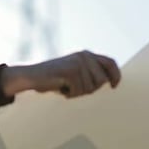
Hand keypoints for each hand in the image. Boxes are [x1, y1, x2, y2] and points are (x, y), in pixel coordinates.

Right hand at [1, 50, 120, 97]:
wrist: (32, 76)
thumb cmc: (55, 79)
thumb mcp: (76, 73)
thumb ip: (90, 74)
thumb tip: (108, 82)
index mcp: (87, 54)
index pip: (110, 63)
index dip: (115, 75)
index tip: (114, 86)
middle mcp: (85, 56)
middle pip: (101, 81)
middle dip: (89, 89)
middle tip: (73, 88)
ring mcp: (78, 63)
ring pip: (89, 88)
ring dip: (77, 93)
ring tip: (65, 86)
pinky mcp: (71, 71)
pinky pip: (78, 91)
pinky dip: (69, 94)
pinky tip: (60, 88)